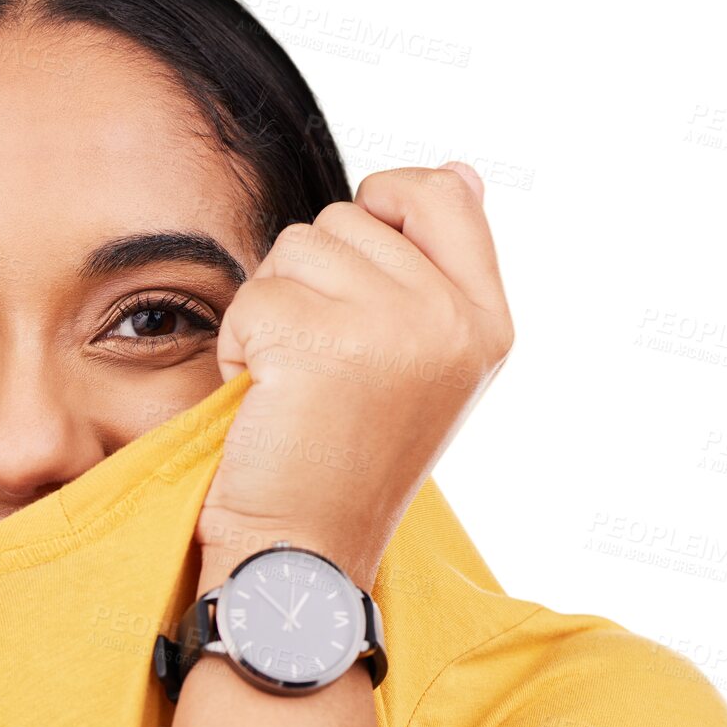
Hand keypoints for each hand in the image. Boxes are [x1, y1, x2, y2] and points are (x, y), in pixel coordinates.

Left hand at [197, 162, 513, 584]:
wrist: (305, 556)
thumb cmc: (347, 466)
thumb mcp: (425, 365)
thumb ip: (440, 270)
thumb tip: (459, 170)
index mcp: (486, 323)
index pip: (444, 193)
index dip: (388, 202)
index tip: (356, 270)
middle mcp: (453, 318)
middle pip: (348, 217)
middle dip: (312, 282)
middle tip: (322, 372)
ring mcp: (393, 325)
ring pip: (295, 247)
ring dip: (272, 312)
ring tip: (295, 389)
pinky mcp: (320, 337)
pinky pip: (252, 294)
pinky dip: (240, 347)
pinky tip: (266, 403)